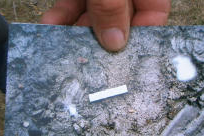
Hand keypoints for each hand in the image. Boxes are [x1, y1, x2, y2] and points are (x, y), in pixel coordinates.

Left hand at [41, 0, 169, 51]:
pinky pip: (74, 5)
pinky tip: (50, 25)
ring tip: (61, 49)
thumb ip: (112, 7)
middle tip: (87, 63)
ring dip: (75, 33)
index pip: (152, 21)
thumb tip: (114, 43)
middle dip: (99, 43)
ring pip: (93, 17)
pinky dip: (62, 15)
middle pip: (118, 24)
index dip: (138, 43)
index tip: (120, 63)